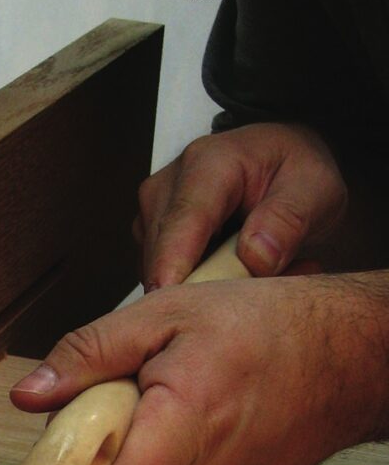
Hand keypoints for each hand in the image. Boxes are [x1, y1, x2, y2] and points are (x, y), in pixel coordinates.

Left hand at [10, 272, 388, 464]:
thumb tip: (29, 394)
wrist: (352, 357)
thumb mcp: (165, 312)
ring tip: (148, 398)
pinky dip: (148, 458)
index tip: (56, 441)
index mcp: (185, 426)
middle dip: (86, 452)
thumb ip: (88, 353)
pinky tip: (171, 417)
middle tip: (105, 398)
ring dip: (118, 452)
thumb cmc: (270, 326)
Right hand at [136, 123, 347, 288]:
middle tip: (268, 285)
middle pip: (166, 254)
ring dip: (204, 288)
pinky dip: (195, 287)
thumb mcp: (316, 188)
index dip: (175, 263)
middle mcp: (167, 186)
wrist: (276, 169)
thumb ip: (288, 220)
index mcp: (208, 164)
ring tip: (256, 274)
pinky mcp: (148, 238)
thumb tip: (255, 256)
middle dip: (206, 285)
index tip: (174, 300)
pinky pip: (163, 276)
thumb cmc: (293, 174)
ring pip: (160, 271)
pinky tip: (231, 275)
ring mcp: (151, 213)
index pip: (184, 221)